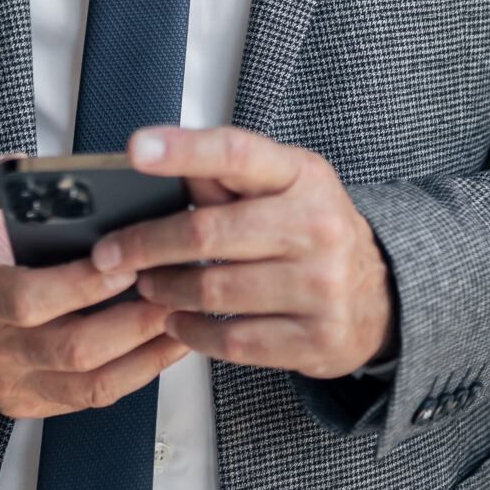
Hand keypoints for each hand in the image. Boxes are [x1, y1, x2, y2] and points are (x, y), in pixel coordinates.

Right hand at [0, 155, 190, 419]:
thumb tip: (20, 168)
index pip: (28, 300)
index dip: (81, 287)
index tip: (125, 262)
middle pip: (72, 349)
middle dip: (132, 321)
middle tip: (173, 289)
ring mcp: (11, 382)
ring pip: (91, 382)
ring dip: (146, 352)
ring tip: (181, 315)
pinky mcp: (31, 400)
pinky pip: (92, 397)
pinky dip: (137, 373)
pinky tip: (164, 343)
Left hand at [95, 126, 396, 380]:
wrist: (380, 298)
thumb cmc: (309, 231)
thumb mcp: (281, 187)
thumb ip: (223, 175)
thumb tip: (157, 166)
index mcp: (302, 176)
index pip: (236, 152)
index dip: (183, 149)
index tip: (136, 149)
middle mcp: (317, 227)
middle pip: (207, 232)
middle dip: (145, 244)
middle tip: (109, 254)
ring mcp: (322, 287)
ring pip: (213, 290)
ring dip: (164, 290)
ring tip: (146, 285)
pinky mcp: (317, 339)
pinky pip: (232, 340)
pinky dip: (192, 332)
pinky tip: (177, 321)